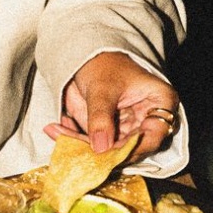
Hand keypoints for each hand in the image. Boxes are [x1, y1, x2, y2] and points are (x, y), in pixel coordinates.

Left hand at [45, 52, 180, 160]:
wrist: (87, 60)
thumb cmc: (105, 66)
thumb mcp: (103, 89)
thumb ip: (101, 118)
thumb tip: (100, 148)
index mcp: (159, 104)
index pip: (153, 136)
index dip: (133, 148)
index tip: (108, 152)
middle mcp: (146, 121)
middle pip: (128, 148)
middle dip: (99, 152)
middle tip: (73, 146)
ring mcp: (125, 130)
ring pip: (105, 151)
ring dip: (78, 146)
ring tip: (54, 130)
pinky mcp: (106, 134)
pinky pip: (89, 145)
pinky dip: (70, 140)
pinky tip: (52, 129)